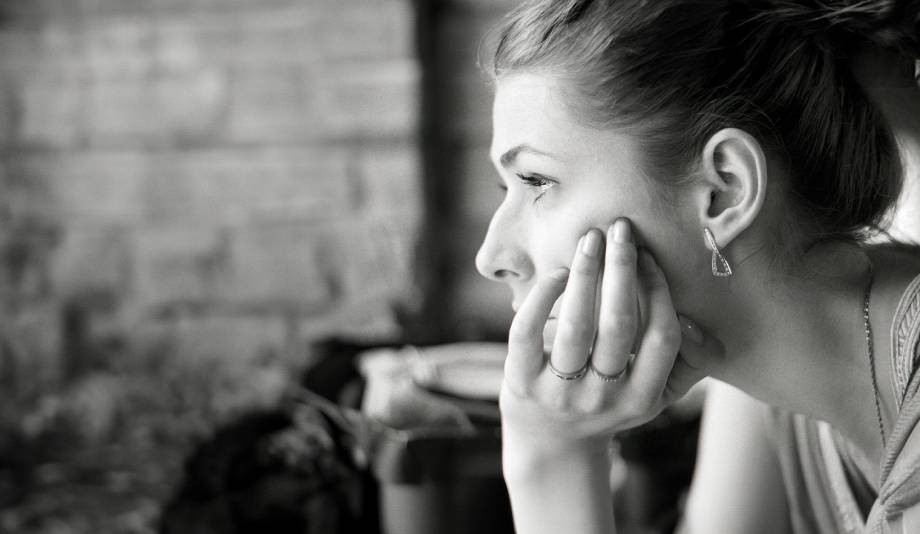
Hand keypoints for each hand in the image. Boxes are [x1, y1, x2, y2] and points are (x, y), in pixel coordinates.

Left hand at [500, 218, 710, 453]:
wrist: (551, 444)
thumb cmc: (608, 401)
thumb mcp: (652, 394)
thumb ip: (686, 362)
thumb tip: (696, 320)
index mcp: (642, 398)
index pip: (662, 337)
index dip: (658, 290)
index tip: (649, 254)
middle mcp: (602, 398)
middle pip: (618, 324)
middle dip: (622, 269)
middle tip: (620, 227)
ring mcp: (559, 392)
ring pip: (576, 325)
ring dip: (586, 273)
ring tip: (590, 238)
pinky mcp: (520, 382)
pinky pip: (526, 333)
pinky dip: (542, 297)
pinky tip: (558, 274)